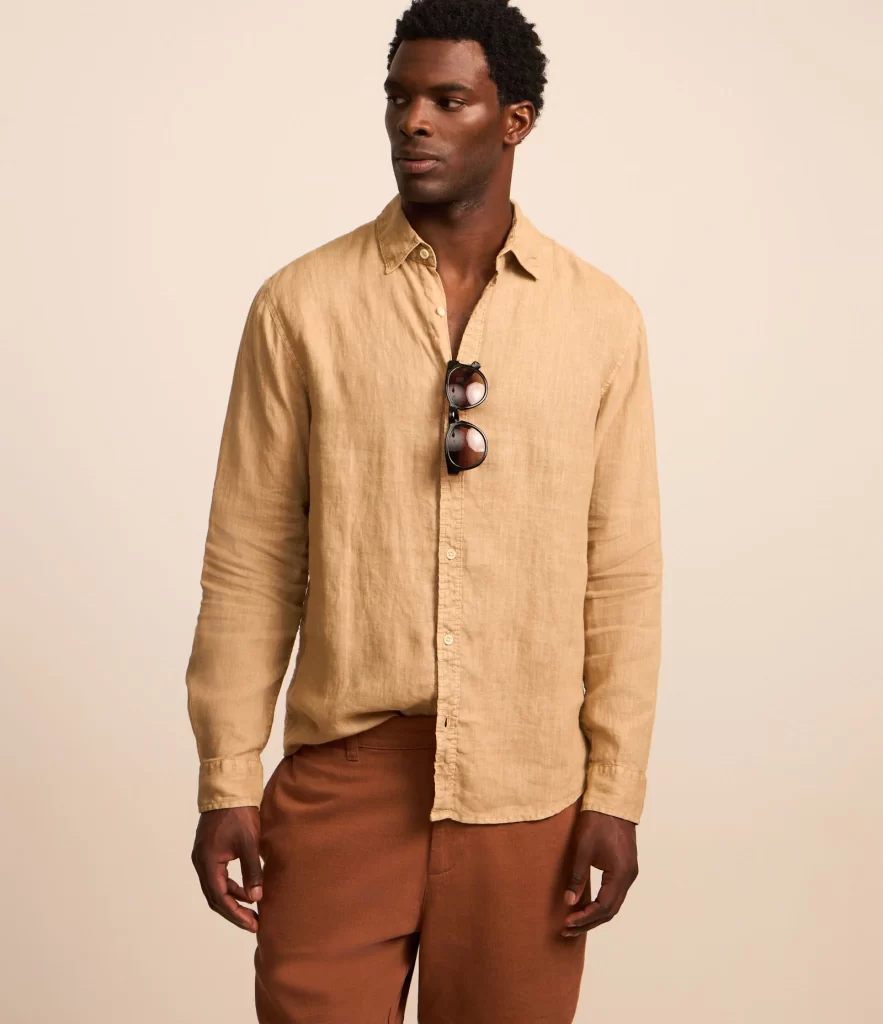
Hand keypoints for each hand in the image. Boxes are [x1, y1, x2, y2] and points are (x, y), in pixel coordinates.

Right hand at [191, 806, 262, 932]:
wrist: (228, 790)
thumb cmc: (239, 814)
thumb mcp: (249, 844)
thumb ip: (252, 872)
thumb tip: (256, 898)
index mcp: (208, 862)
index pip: (220, 897)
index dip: (236, 914)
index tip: (252, 925)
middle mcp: (201, 862)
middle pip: (215, 897)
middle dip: (234, 911)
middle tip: (253, 923)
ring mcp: (203, 856)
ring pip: (216, 887)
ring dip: (233, 899)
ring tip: (253, 909)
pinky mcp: (209, 851)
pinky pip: (218, 876)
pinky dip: (231, 885)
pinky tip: (247, 889)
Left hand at [560, 809, 638, 937]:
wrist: (612, 801)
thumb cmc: (597, 821)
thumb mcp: (582, 849)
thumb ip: (577, 877)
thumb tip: (569, 902)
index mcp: (621, 874)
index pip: (603, 907)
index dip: (584, 918)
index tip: (567, 923)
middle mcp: (629, 877)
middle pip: (610, 910)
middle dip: (589, 921)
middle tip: (567, 930)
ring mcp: (629, 872)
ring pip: (613, 903)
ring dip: (595, 915)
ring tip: (574, 922)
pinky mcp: (625, 867)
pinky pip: (614, 893)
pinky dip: (601, 903)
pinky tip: (587, 905)